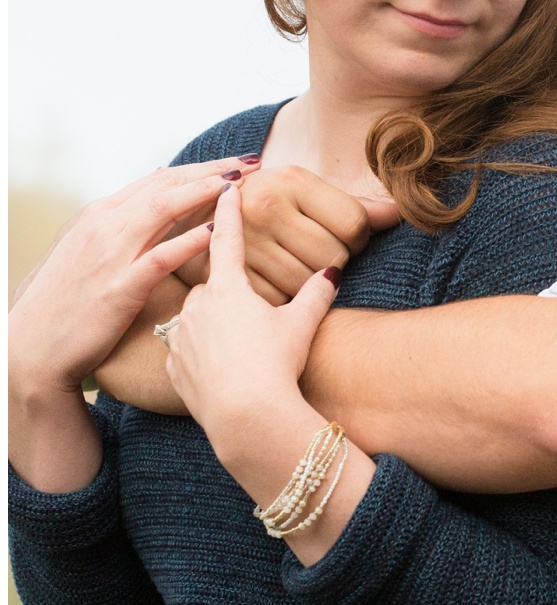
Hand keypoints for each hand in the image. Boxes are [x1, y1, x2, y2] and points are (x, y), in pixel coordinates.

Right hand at [8, 161, 236, 401]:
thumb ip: (119, 223)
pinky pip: (158, 258)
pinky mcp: (116, 289)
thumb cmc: (63, 303)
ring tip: (240, 185)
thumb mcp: (86, 250)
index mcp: (99, 214)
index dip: (201, 168)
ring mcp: (109, 255)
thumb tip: (155, 190)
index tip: (236, 164)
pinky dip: (186, 241)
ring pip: (163, 208)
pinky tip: (215, 232)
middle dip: (213, 170)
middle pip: (168, 185)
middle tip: (253, 163)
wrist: (30, 350)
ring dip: (204, 192)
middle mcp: (104, 225)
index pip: (159, 179)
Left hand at [164, 186, 376, 563]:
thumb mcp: (302, 324)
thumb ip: (317, 292)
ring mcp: (181, 338)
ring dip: (210, 323)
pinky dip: (198, 354)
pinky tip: (220, 370)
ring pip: (194, 317)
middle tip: (253, 317)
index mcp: (228, 288)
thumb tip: (333, 269)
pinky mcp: (174, 368)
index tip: (227, 186)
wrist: (247, 418)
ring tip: (238, 348)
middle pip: (211, 286)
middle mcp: (197, 306)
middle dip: (228, 294)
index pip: (227, 237)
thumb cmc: (275, 365)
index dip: (228, 210)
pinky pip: (184, 351)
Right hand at [217, 164, 400, 304]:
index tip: (350, 239)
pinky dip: (284, 300)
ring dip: (311, 284)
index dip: (362, 238)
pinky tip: (276, 281)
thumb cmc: (266, 203)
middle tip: (321, 254)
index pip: (354, 223)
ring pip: (308, 285)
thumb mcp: (304, 192)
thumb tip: (399, 213)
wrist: (196, 215)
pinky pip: (279, 301)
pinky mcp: (225, 277)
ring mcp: (243, 244)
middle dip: (337, 261)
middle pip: (333, 257)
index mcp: (290, 180)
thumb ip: (352, 206)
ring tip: (296, 265)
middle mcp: (264, 207)